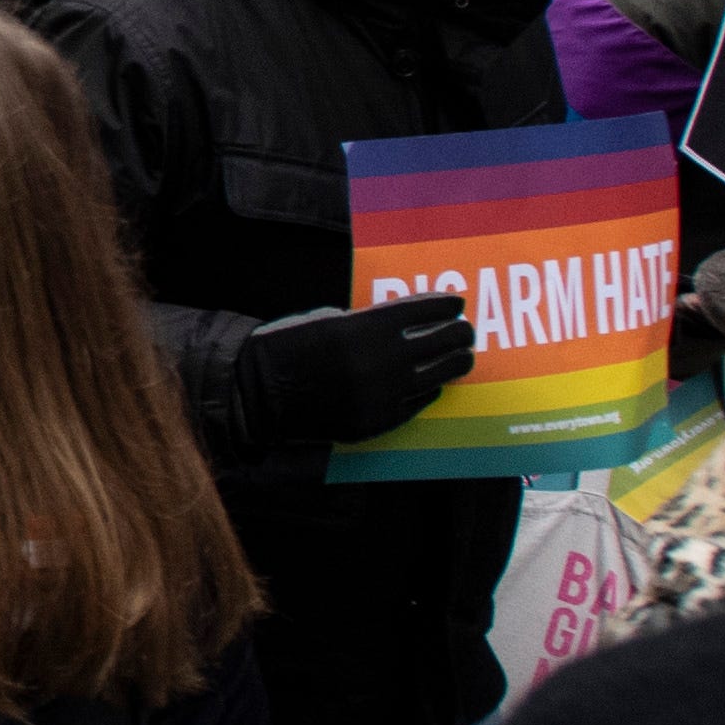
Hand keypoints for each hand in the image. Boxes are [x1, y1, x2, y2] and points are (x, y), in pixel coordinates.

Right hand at [239, 293, 475, 452]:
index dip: (446, 305)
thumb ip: (369, 323)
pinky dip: (427, 390)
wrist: (259, 393)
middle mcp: (384, 361)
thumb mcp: (329, 320)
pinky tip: (431, 384)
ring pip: (441, 376)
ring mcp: (385, 395)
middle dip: (460, 333)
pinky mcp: (380, 421)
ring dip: (454, 363)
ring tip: (460, 357)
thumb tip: (407, 326)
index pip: (426, 311)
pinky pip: (418, 402)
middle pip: (444, 343)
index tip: (457, 303)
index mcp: (367, 328)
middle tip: (465, 330)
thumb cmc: (287, 347)